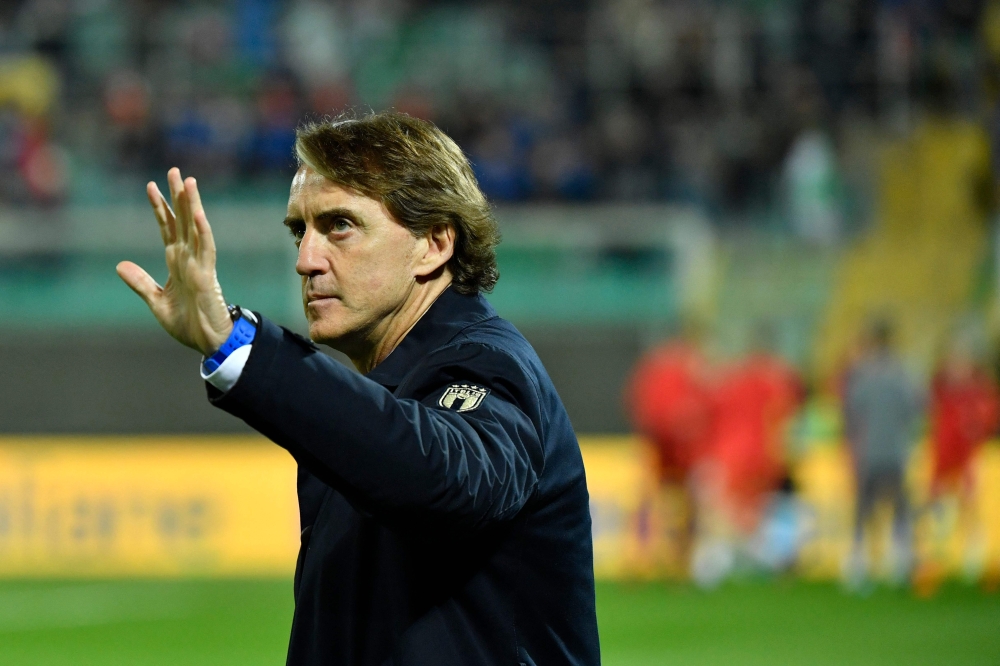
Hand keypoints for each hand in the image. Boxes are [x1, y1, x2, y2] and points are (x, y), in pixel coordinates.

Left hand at [117, 168, 232, 355]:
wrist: (208, 343)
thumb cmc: (188, 324)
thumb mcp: (156, 302)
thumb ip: (140, 283)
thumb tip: (119, 265)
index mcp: (177, 263)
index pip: (167, 229)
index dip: (160, 208)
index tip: (151, 185)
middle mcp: (189, 258)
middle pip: (182, 221)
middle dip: (178, 196)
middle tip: (174, 170)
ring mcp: (200, 265)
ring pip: (195, 229)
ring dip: (192, 205)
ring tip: (189, 181)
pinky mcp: (208, 276)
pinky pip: (206, 249)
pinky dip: (202, 231)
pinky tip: (197, 214)